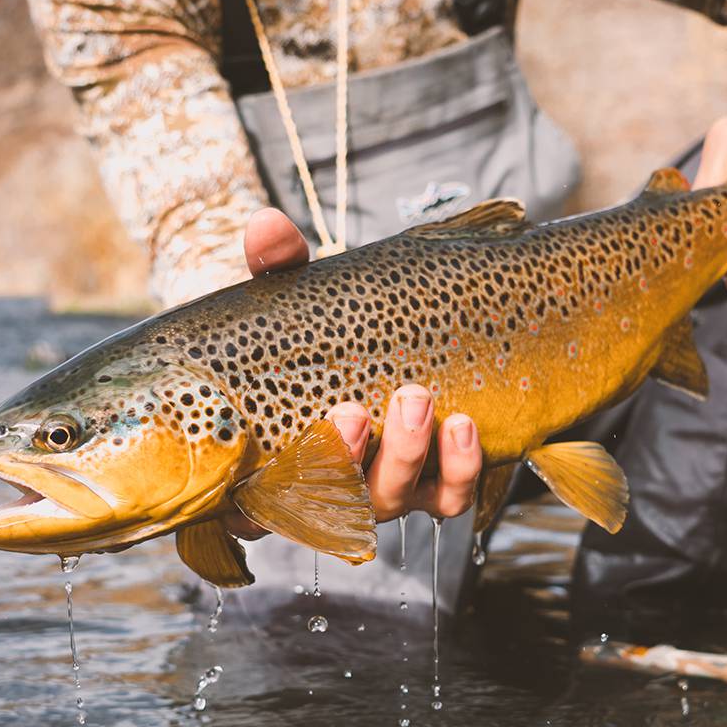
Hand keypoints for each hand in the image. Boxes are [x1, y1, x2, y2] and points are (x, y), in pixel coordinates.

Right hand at [230, 209, 482, 531]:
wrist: (397, 340)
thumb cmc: (326, 331)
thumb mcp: (298, 295)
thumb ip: (279, 267)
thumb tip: (267, 227)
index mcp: (275, 455)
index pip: (261, 497)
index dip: (273, 486)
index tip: (286, 432)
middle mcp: (329, 484)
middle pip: (330, 498)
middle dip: (347, 458)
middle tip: (357, 408)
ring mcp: (383, 489)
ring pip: (391, 500)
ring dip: (405, 456)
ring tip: (418, 399)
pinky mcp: (434, 487)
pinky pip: (448, 499)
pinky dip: (457, 471)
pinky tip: (464, 427)